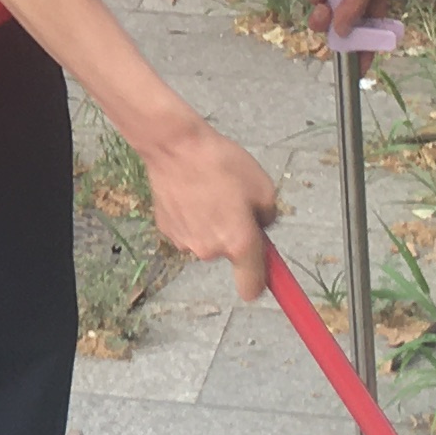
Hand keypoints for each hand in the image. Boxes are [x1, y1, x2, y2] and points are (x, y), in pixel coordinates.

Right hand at [143, 117, 282, 301]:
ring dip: (212, 225)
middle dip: (235, 235)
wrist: (175, 147)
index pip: (252, 287)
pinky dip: (192, 218)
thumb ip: (268, 216)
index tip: (266, 274)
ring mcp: (185, 242)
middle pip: (230, 254)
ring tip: (209, 192)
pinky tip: (191, 194)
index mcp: (239, 243)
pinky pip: (189, 230)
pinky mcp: (167, 230)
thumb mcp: (264, 186)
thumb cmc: (222, 163)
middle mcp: (211, 251)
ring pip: (208, 241)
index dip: (261, 282)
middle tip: (234, 203)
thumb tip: (261, 225)